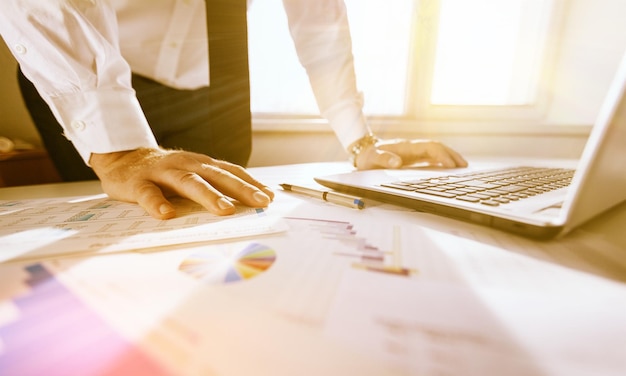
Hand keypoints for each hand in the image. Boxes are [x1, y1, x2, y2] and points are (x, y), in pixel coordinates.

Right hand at [89, 147, 273, 219]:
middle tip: (260, 203)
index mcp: (199, 164)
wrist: (120, 159)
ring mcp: (162, 172)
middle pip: (216, 176)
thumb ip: (210, 185)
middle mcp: (185, 165)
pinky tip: (167, 215)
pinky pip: (149, 193)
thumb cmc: (162, 172)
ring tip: (225, 209)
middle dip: (241, 189)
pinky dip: (158, 204)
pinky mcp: (138, 182)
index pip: (230, 171)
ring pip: (188, 182)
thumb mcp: (189, 174)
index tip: (269, 197)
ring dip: (208, 195)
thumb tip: (241, 204)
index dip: (250, 183)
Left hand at [355, 138, 467, 169]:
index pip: (430, 148)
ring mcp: (414, 152)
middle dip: (452, 155)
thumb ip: (384, 160)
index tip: (451, 166)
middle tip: (465, 166)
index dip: (441, 155)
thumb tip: (397, 163)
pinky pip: (431, 157)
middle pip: (437, 148)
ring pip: (437, 152)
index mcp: (407, 147)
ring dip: (450, 157)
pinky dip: (442, 161)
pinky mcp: (413, 158)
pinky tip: (450, 169)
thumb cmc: (368, 156)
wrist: (363, 152)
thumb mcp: (372, 159)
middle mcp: (413, 148)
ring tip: (463, 167)